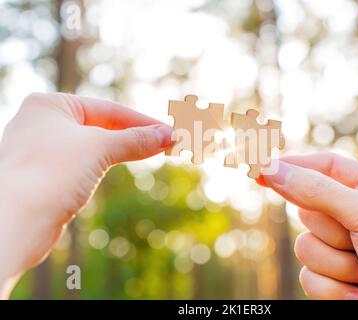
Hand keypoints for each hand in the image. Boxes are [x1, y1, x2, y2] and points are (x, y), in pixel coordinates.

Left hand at [0, 93, 172, 298]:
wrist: (15, 221)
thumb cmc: (51, 173)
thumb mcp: (99, 148)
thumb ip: (134, 139)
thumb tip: (167, 134)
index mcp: (50, 105)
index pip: (108, 109)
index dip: (143, 122)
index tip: (170, 132)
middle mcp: (43, 123)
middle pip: (102, 126)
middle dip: (136, 135)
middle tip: (168, 143)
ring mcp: (43, 150)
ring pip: (94, 146)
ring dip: (124, 149)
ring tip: (153, 152)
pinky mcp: (46, 175)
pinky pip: (84, 163)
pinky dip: (106, 164)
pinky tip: (122, 165)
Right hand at [260, 153, 357, 298]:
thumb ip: (317, 191)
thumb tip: (274, 169)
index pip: (323, 167)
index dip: (293, 166)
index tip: (261, 167)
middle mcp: (355, 215)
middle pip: (308, 209)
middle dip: (331, 230)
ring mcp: (344, 248)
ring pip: (305, 246)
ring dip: (336, 263)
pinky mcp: (335, 279)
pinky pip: (308, 277)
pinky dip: (334, 288)